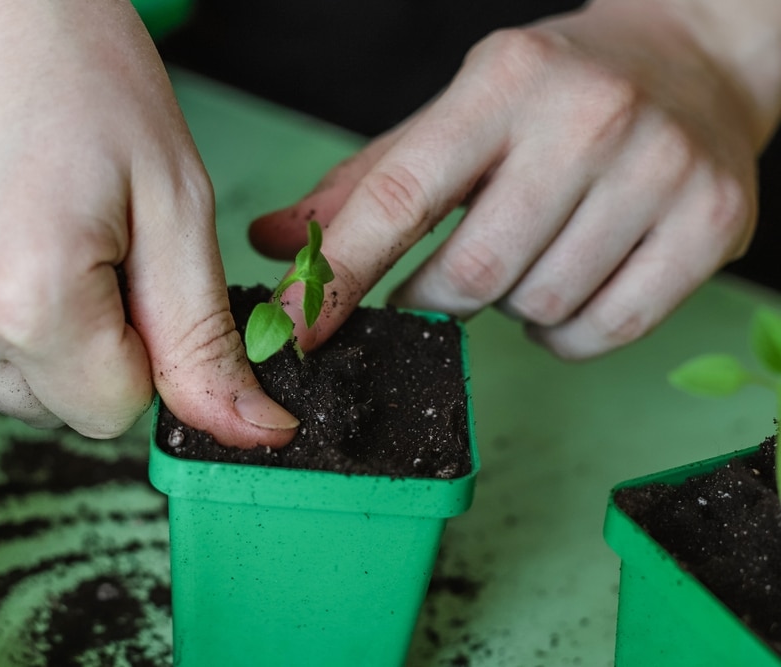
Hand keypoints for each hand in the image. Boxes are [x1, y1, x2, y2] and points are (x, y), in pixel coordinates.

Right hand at [0, 0, 296, 445]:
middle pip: (47, 404)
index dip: (139, 352)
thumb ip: (204, 340)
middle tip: (78, 239)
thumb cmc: (80, 74)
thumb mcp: (173, 206)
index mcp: (25, 302)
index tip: (130, 276)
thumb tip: (251, 432)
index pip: (111, 413)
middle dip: (81, 344)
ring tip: (19, 222)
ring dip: (18, 323)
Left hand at [249, 0, 780, 358]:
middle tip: (440, 283)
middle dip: (435, 300)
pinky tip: (570, 283)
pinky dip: (565, 332)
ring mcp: (661, 173)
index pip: (401, 197)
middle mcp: (590, 120)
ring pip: (537, 310)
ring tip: (528, 257)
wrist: (694, 64)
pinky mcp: (713, 226)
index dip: (338, 275)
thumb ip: (365, 185)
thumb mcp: (455, 115)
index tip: (293, 331)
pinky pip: (603, 333)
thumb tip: (273, 241)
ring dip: (509, 308)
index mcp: (505, 82)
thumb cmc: (553, 94)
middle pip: (472, 275)